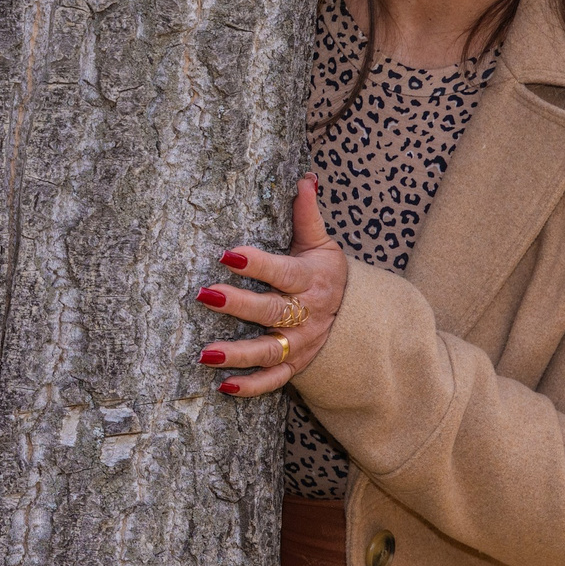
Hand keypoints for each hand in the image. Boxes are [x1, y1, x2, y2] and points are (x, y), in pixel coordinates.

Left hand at [193, 174, 345, 397]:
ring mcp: (300, 343)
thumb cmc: (327, 274)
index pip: (281, 272)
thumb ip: (307, 215)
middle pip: (270, 311)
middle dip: (238, 305)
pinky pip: (274, 381)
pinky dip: (251, 386)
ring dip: (237, 354)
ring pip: (268, 351)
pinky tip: (223, 386)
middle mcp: (305, 314)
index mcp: (309, 280)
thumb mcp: (322, 244)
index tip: (227, 253)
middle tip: (205, 295)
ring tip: (205, 353)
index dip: (256, 263)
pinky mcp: (295, 365)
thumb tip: (305, 178)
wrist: (359, 318)